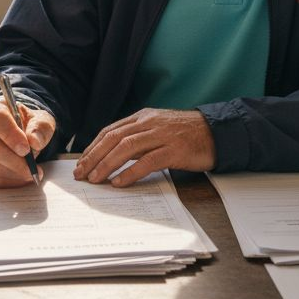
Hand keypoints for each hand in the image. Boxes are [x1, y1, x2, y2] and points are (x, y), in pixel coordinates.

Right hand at [0, 97, 54, 187]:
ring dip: (12, 174)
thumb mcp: (41, 121)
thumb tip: (34, 142)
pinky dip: (5, 181)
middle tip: (33, 170)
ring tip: (30, 174)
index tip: (26, 150)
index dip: (10, 136)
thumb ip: (40, 128)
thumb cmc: (28, 125)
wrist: (17, 132)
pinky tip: (18, 179)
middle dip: (15, 163)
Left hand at [73, 108, 214, 187]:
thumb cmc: (186, 134)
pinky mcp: (174, 150)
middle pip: (113, 138)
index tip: (81, 162)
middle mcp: (149, 123)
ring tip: (95, 179)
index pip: (110, 130)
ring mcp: (162, 135)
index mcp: (143, 117)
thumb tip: (112, 155)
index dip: (93, 147)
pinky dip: (130, 172)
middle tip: (81, 173)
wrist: (217, 132)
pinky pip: (147, 161)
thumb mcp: (158, 128)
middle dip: (94, 157)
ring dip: (107, 164)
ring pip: (126, 148)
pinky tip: (119, 182)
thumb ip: (138, 137)